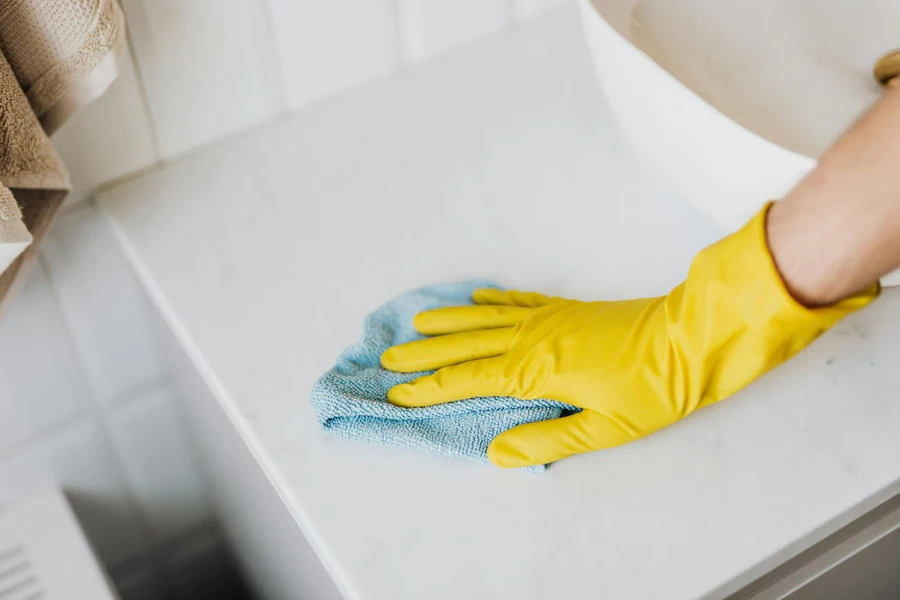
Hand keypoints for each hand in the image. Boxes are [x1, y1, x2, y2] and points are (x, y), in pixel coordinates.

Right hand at [381, 205, 877, 467]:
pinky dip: (491, 301)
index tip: (398, 392)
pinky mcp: (565, 309)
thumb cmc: (655, 387)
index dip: (431, 388)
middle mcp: (533, 340)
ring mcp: (548, 319)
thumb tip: (496, 452)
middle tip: (387, 357)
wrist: (691, 337)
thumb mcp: (606, 429)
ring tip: (416, 324)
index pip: (470, 381)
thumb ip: (548, 440)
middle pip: (466, 347)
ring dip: (447, 324)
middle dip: (424, 354)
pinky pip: (517, 302)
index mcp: (538, 371)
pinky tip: (475, 299)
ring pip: (484, 320)